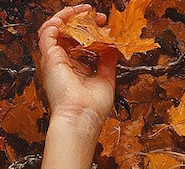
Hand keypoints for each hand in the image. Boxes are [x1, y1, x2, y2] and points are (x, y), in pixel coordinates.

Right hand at [39, 4, 117, 132]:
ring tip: (85, 11)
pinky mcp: (49, 57)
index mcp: (75, 69)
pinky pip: (48, 31)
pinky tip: (71, 15)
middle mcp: (62, 63)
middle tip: (98, 16)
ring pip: (56, 29)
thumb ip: (107, 62)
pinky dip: (59, 20)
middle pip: (67, 34)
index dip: (91, 32)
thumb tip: (113, 47)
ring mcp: (54, 60)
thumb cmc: (93, 108)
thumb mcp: (106, 80)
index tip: (105, 26)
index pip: (79, 43)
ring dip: (70, 17)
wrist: (82, 117)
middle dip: (82, 22)